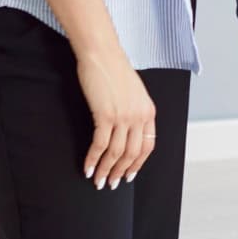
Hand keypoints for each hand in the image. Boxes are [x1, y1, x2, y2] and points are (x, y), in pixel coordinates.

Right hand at [76, 46, 156, 189]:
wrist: (102, 54)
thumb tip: (126, 132)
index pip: (148, 145)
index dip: (137, 163)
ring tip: (98, 182)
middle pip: (132, 153)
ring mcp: (124, 116)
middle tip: (111, 184)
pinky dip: (93, 160)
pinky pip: (100, 145)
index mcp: (149, 111)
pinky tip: (88, 169)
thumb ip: (134, 111)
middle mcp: (139, 115)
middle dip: (121, 172)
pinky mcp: (106, 115)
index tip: (129, 175)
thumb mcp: (133, 93)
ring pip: (116, 153)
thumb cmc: (114, 71)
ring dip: (106, 171)